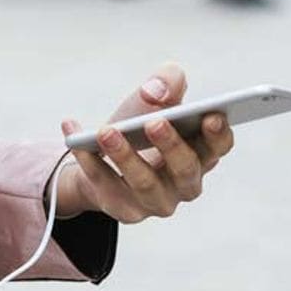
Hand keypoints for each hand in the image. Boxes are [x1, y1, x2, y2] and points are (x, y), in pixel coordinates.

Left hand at [55, 62, 234, 222]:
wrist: (100, 153)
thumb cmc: (137, 124)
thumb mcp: (152, 97)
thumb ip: (165, 83)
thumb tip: (155, 90)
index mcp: (198, 153)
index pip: (217, 148)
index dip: (218, 134)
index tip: (211, 115)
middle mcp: (183, 182)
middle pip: (186, 170)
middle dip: (171, 146)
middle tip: (154, 122)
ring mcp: (155, 200)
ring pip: (145, 184)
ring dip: (126, 157)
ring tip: (106, 131)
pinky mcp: (123, 207)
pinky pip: (104, 183)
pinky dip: (86, 157)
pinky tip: (72, 130)